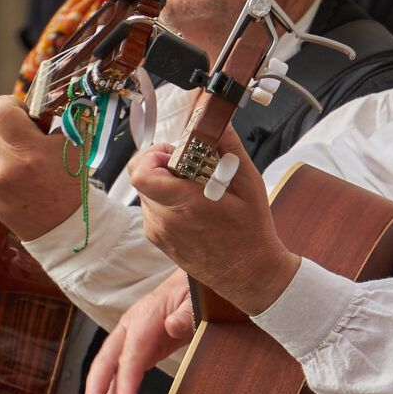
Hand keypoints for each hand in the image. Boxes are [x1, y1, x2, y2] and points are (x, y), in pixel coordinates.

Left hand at [0, 96, 87, 241]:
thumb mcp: (73, 144)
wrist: (59, 225)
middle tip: (21, 126)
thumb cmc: (69, 183)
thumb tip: (41, 96)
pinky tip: (4, 154)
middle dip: (2, 115)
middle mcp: (0, 166)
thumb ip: (57, 114)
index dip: (12, 104)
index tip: (26, 114)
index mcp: (27, 154)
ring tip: (12, 141)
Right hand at [86, 272, 195, 393]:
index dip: (123, 388)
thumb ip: (187, 312)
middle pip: (105, 364)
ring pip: (111, 374)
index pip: (129, 358)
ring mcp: (131, 339)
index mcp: (144, 318)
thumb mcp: (197, 298)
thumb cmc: (195, 289)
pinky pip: (123, 375)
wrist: (194, 278)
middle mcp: (130, 328)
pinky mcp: (139, 348)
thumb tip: (172, 325)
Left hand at [124, 131, 299, 313]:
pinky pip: (152, 210)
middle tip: (190, 167)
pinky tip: (193, 205)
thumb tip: (218, 118)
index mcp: (184, 204)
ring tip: (195, 188)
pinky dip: (167, 201)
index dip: (151, 155)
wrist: (250, 275)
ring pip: (146, 193)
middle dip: (163, 165)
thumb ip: (228, 146)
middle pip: (143, 178)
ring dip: (165, 183)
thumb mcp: (248, 183)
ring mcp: (159, 233)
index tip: (174, 153)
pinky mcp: (160, 241)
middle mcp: (165, 220)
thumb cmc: (251, 233)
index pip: (141, 172)